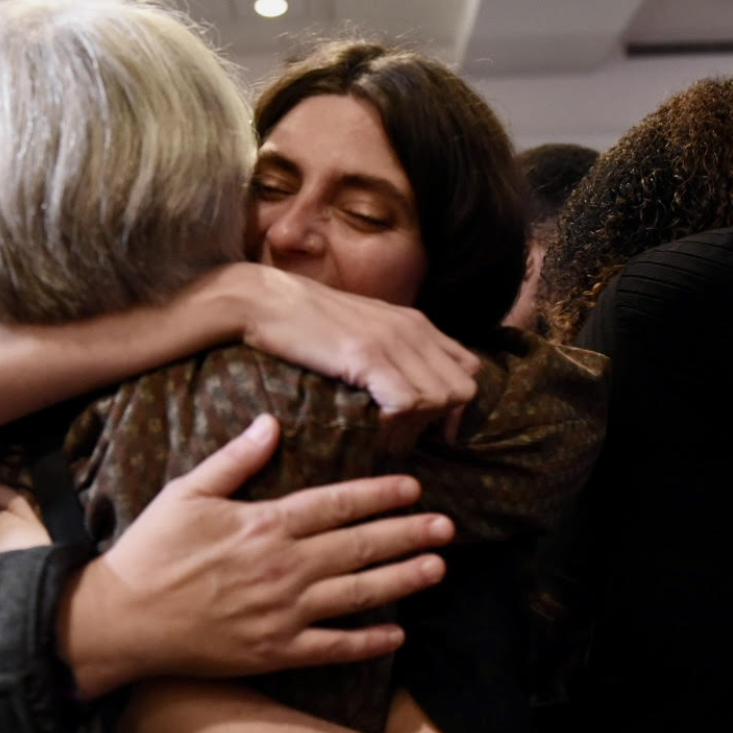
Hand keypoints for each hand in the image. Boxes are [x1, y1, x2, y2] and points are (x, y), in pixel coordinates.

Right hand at [60, 414, 451, 697]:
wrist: (122, 620)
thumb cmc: (150, 552)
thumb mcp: (186, 492)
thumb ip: (235, 459)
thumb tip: (272, 422)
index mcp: (264, 524)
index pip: (336, 504)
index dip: (379, 496)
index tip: (413, 489)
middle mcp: (283, 567)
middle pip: (359, 546)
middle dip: (407, 534)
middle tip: (447, 527)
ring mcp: (283, 613)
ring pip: (357, 594)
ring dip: (402, 581)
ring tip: (437, 569)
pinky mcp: (275, 652)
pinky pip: (333, 648)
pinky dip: (367, 642)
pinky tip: (396, 634)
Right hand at [217, 264, 480, 449]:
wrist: (263, 300)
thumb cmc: (303, 323)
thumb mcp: (361, 329)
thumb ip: (390, 350)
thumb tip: (404, 386)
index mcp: (415, 322)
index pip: (469, 368)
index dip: (454, 403)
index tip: (426, 425)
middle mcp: (413, 328)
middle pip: (463, 388)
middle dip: (439, 419)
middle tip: (402, 432)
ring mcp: (393, 340)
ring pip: (443, 398)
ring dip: (416, 425)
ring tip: (383, 432)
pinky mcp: (368, 355)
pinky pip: (409, 402)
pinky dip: (396, 423)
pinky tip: (371, 424)